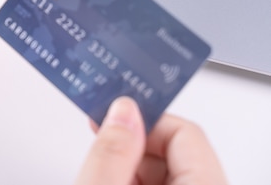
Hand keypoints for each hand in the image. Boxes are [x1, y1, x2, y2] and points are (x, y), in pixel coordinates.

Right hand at [74, 96, 228, 184]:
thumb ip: (111, 152)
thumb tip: (123, 110)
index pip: (186, 131)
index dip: (143, 119)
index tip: (112, 117)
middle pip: (176, 150)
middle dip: (133, 144)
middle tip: (101, 146)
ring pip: (167, 169)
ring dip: (130, 165)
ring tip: (102, 174)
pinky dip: (133, 181)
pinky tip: (110, 182)